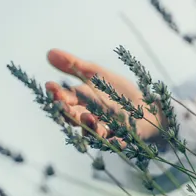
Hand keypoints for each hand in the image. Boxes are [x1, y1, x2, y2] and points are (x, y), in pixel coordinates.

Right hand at [45, 49, 163, 146]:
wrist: (147, 106)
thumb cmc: (117, 91)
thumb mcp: (96, 73)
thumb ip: (74, 66)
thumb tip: (48, 52)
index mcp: (81, 102)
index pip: (64, 99)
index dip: (56, 94)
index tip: (50, 85)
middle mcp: (89, 118)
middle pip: (74, 117)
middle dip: (66, 111)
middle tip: (60, 103)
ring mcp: (106, 129)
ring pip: (92, 132)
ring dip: (88, 126)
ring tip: (87, 116)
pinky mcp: (123, 138)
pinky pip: (116, 142)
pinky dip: (113, 142)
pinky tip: (111, 138)